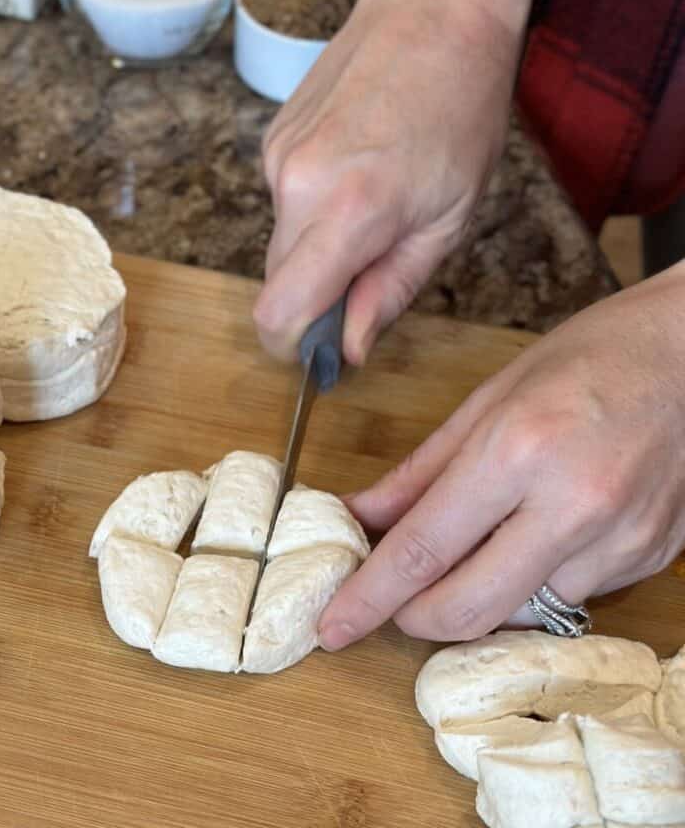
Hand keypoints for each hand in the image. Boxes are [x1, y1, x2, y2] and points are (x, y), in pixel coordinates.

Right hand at [254, 0, 539, 365]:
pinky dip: (313, 206)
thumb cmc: (461, 108)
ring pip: (281, 242)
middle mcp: (296, 185)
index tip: (324, 348)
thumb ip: (391, 291)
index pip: (279, 312)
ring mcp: (276, 158)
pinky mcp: (271, 140)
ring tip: (375, 201)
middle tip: (374, 268)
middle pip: (277, 283)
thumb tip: (347, 348)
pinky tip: (356, 168)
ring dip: (318, 247)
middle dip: (316, 296)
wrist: (435, 6)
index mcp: (349, 210)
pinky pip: (283, 202)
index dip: (293, 346)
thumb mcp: (450, 218)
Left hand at [318, 263, 684, 648]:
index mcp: (518, 451)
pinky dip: (531, 581)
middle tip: (389, 599)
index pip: (424, 548)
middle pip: (469, 607)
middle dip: (413, 617)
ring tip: (469, 548)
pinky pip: (570, 597)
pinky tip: (530, 536)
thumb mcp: (487, 399)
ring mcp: (620, 541)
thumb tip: (361, 516)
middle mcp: (572, 507)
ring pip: (520, 612)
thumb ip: (419, 471)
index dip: (369, 596)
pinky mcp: (649, 559)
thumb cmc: (589, 356)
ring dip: (476, 596)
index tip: (332, 624)